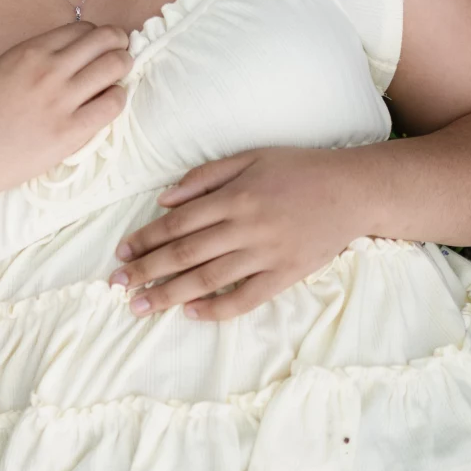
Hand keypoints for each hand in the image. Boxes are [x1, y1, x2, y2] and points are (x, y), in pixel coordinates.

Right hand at [0, 20, 132, 200]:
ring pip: (115, 66)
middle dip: (119, 43)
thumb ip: (32, 60)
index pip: (82, 28)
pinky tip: (109, 103)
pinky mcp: (70, 132)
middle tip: (120, 54)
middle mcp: (48, 69)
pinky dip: (117, 98)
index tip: (98, 47)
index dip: (96, 36)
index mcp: (28, 51)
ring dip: (123, 67)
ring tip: (118, 77)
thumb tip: (66, 56)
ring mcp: (61, 100)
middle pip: (105, 40)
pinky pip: (112, 104)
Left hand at [107, 146, 361, 319]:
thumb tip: (164, 200)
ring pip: (208, 279)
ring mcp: (265, 254)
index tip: (121, 252)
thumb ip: (205, 176)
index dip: (145, 239)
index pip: (178, 223)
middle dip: (146, 270)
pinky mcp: (285, 275)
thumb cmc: (298, 169)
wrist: (352, 190)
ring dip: (170, 294)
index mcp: (233, 196)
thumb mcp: (249, 157)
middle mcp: (245, 226)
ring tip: (142, 306)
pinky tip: (191, 313)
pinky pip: (246, 298)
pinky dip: (217, 308)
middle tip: (118, 285)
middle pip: (185, 254)